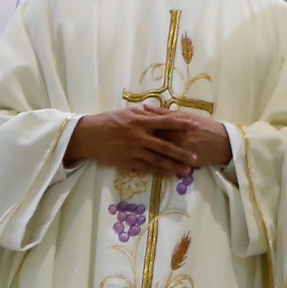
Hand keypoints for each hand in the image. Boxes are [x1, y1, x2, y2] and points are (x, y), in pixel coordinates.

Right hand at [68, 109, 221, 174]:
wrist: (89, 135)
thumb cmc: (109, 121)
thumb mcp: (127, 113)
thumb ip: (145, 115)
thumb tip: (161, 113)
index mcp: (141, 121)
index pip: (166, 122)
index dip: (183, 124)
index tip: (197, 127)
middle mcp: (139, 136)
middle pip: (165, 145)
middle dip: (182, 152)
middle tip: (196, 157)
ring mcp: (134, 150)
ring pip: (158, 159)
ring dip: (173, 165)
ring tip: (187, 171)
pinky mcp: (128, 162)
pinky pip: (147, 167)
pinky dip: (159, 171)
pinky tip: (169, 174)